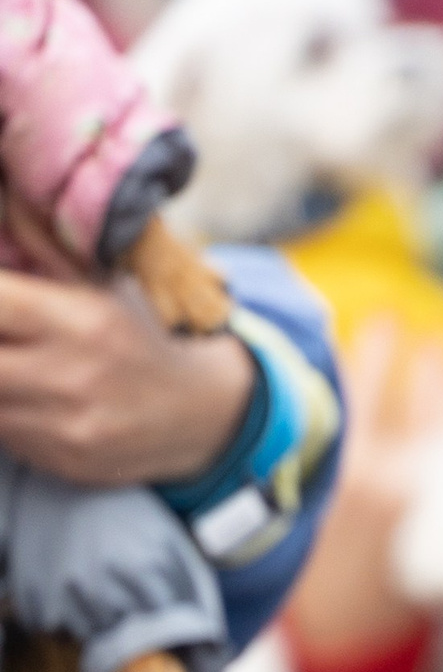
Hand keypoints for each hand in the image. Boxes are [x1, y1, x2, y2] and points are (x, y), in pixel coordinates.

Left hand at [0, 267, 252, 486]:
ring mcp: (65, 426)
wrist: (194, 414)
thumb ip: (44, 249)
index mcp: (82, 319)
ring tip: (17, 363)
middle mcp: (72, 375)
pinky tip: (25, 397)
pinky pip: (2, 433)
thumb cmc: (137, 338)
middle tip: (6, 335)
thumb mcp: (102, 284)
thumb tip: (7, 210)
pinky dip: (4, 410)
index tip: (2, 301)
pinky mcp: (60, 461)